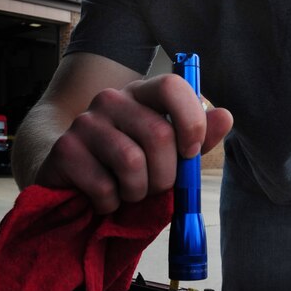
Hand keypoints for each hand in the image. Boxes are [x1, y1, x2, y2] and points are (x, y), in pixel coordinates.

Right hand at [35, 74, 232, 213]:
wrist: (70, 179)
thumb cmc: (127, 164)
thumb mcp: (167, 152)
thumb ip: (197, 136)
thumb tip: (225, 116)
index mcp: (141, 93)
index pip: (172, 86)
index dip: (190, 120)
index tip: (191, 152)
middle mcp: (111, 99)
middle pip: (158, 134)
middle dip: (165, 175)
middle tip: (154, 186)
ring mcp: (85, 122)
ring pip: (132, 162)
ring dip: (137, 192)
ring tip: (128, 191)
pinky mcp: (65, 150)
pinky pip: (104, 186)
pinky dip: (111, 204)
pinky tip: (104, 198)